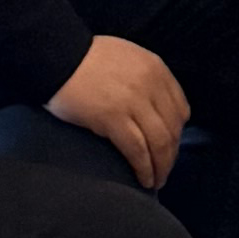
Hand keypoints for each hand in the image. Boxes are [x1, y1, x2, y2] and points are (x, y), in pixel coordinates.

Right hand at [50, 35, 190, 187]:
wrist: (57, 56)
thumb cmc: (85, 58)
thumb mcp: (127, 57)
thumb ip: (145, 79)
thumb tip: (152, 109)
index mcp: (156, 69)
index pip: (181, 109)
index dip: (177, 133)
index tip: (169, 148)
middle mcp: (150, 85)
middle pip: (172, 129)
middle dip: (171, 155)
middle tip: (164, 171)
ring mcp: (133, 102)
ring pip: (160, 143)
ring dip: (161, 167)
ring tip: (156, 181)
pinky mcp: (113, 118)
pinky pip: (137, 150)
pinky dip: (144, 169)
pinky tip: (144, 179)